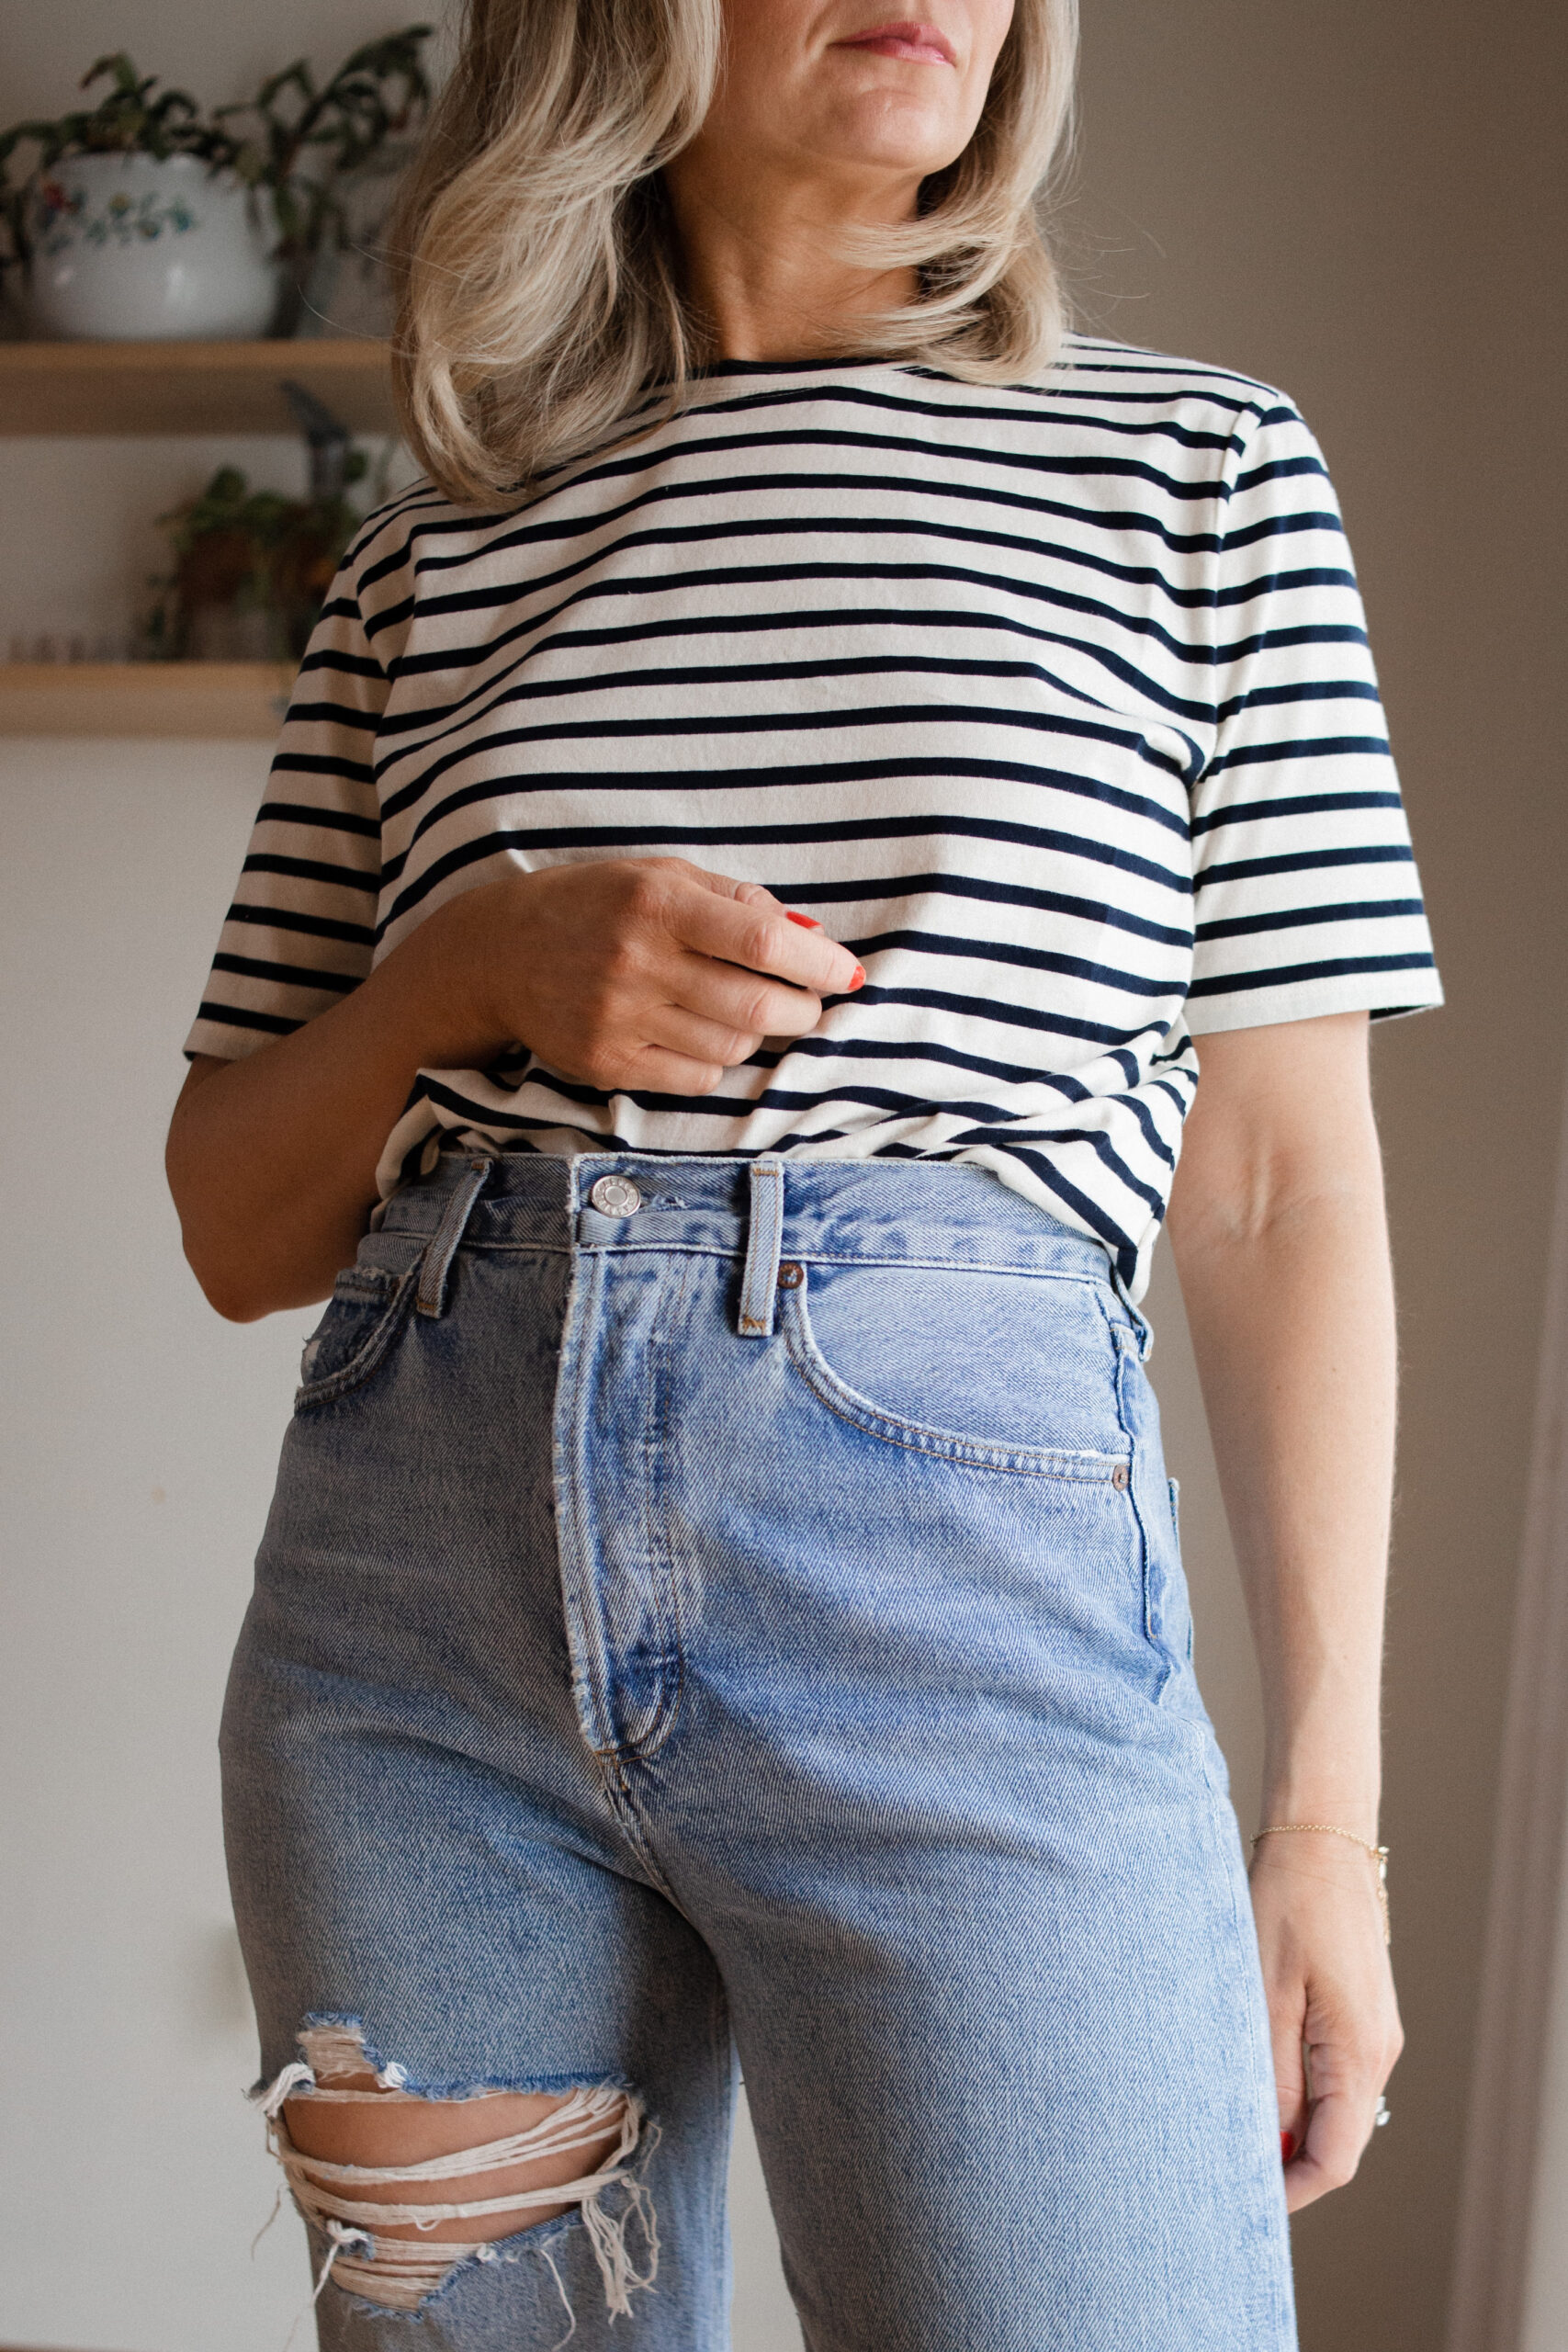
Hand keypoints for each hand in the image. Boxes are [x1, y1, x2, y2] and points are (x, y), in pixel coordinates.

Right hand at [435, 856, 863, 1095]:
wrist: (499, 954)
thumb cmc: (597, 906)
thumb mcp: (660, 877)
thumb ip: (738, 900)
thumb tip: (814, 934)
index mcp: (657, 903)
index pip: (762, 939)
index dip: (819, 963)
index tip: (849, 973)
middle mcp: (637, 961)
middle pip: (757, 1004)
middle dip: (803, 1009)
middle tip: (809, 1003)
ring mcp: (620, 1018)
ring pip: (733, 1046)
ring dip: (758, 1033)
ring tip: (744, 1010)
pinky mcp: (606, 1063)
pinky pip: (697, 1077)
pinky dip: (718, 1059)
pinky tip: (702, 1033)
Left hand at [1248, 1832, 1402, 2210]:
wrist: (1319, 1837)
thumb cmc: (1288, 1904)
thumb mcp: (1266, 1995)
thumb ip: (1272, 2077)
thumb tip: (1268, 2146)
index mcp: (1359, 2056)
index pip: (1335, 2161)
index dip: (1289, 2190)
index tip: (1238, 2193)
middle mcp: (1377, 2053)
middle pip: (1336, 2139)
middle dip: (1283, 2159)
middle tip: (1219, 2157)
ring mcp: (1372, 2032)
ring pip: (1332, 2106)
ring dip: (1286, 2119)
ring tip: (1225, 2111)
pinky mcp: (1358, 2011)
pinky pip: (1330, 2070)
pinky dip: (1294, 2084)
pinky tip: (1250, 2069)